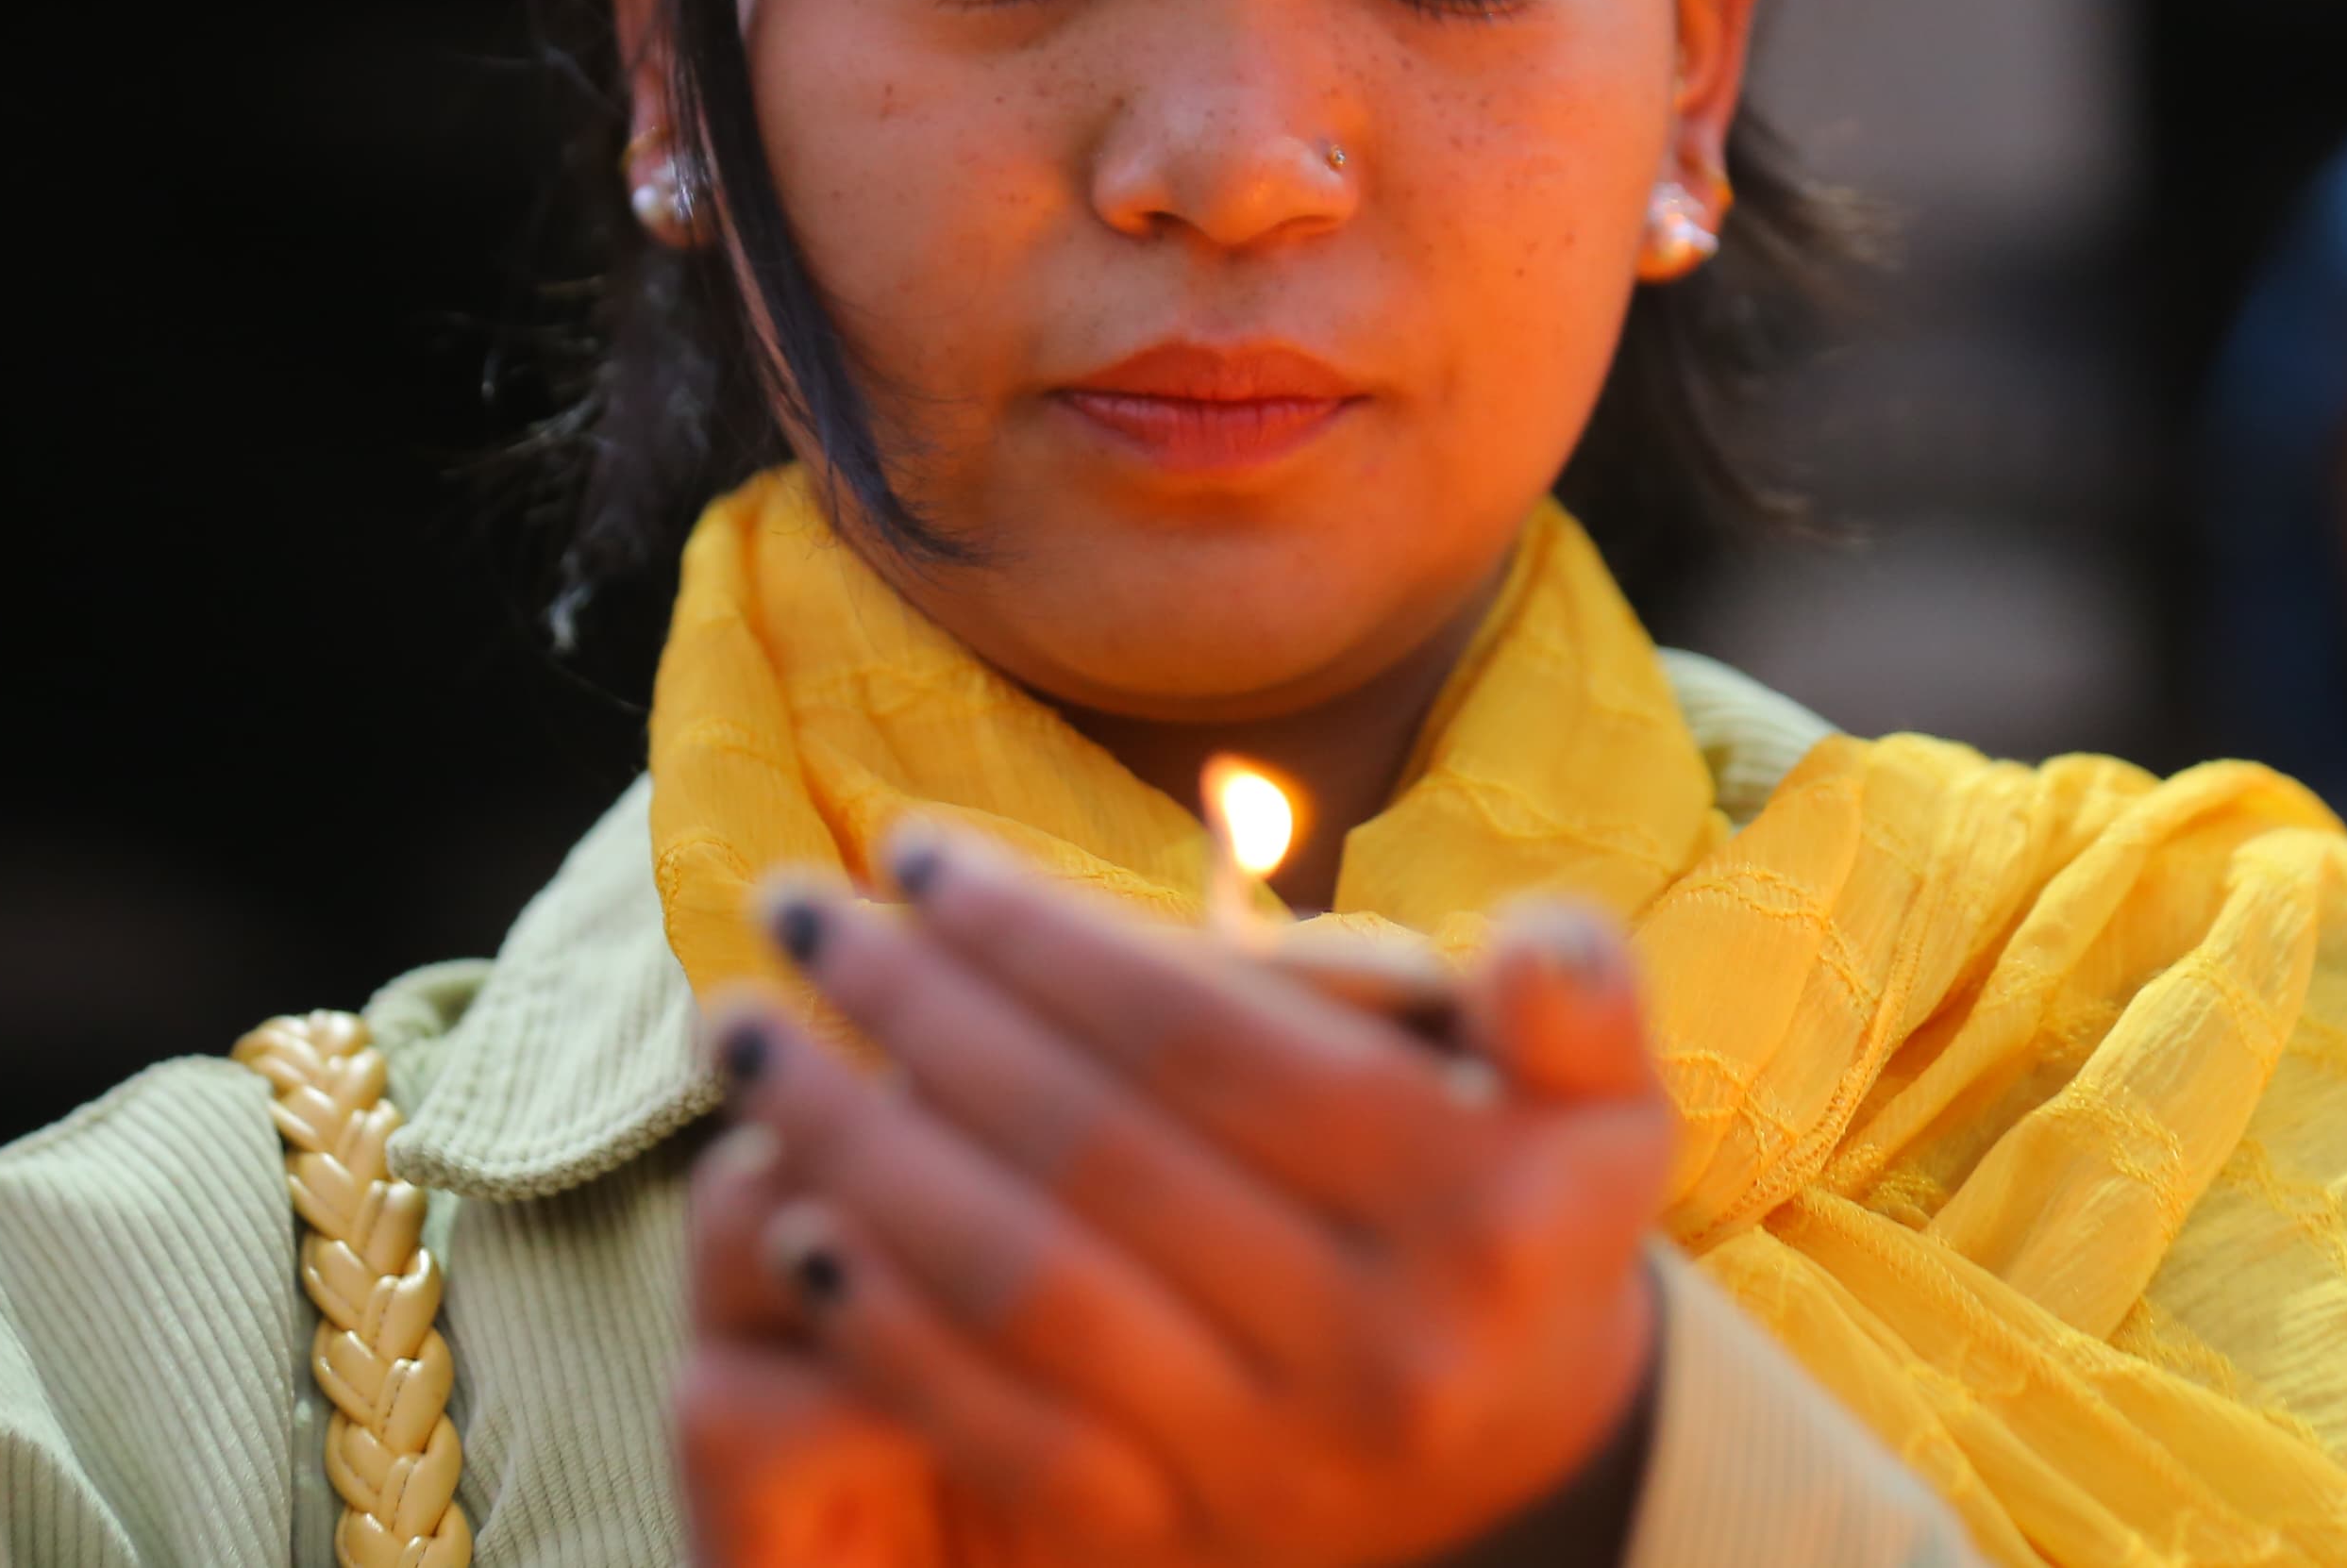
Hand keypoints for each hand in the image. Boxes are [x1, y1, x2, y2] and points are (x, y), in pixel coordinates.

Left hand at [675, 825, 1670, 1567]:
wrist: (1525, 1475)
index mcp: (1487, 1214)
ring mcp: (1266, 1464)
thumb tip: (1530, 940)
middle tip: (798, 910)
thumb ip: (1573, 998)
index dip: (1046, 934)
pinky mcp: (1168, 1545)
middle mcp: (1380, 1351)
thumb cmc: (1528, 1215)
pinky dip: (879, 1318)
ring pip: (1022, 1282)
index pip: (1212, 1040)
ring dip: (855, 1144)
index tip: (915, 848)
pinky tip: (793, 1210)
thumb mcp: (1599, 1100)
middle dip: (919, 1009)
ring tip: (746, 1030)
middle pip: (1095, 1148)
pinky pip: (994, 1424)